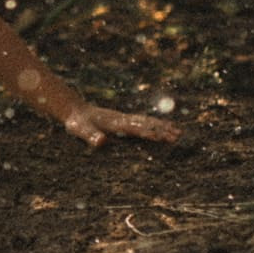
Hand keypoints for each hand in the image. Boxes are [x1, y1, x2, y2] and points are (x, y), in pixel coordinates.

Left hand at [61, 103, 181, 147]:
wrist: (74, 110)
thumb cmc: (77, 123)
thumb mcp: (80, 130)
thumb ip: (90, 136)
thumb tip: (102, 142)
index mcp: (115, 123)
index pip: (136, 129)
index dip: (148, 133)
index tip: (162, 138)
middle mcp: (123, 119)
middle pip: (146, 123)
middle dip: (162, 130)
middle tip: (178, 136)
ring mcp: (124, 118)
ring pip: (147, 121)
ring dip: (163, 126)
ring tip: (179, 131)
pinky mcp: (123, 120)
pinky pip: (143, 121)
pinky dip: (155, 124)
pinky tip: (161, 127)